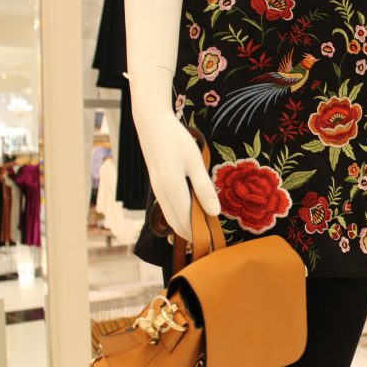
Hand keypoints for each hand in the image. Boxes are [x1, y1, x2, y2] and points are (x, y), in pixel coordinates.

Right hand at [135, 113, 220, 240]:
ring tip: (204, 229)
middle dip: (193, 234)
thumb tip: (215, 214)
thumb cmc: (177, 141)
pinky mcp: (156, 186)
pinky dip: (179, 216)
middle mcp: (161, 194)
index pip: (187, 222)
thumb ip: (204, 189)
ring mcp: (157, 191)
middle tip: (212, 239)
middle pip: (177, 224)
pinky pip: (167, 208)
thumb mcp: (195, 163)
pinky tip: (191, 213)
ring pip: (170, 217)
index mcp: (172, 190)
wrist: (151, 124)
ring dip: (185, 226)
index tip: (215, 241)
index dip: (200, 235)